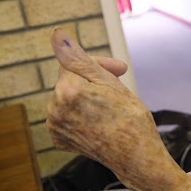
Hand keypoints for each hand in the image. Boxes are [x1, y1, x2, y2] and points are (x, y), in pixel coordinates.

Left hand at [46, 27, 190, 190]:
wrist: (136, 157)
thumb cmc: (131, 118)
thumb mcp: (110, 82)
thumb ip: (77, 58)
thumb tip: (56, 33)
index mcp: (67, 90)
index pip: (75, 62)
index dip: (100, 65)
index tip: (120, 70)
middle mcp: (54, 108)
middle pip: (70, 81)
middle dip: (92, 83)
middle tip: (118, 93)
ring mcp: (55, 126)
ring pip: (68, 99)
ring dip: (86, 99)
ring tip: (109, 111)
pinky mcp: (58, 139)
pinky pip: (66, 117)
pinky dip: (80, 116)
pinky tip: (99, 124)